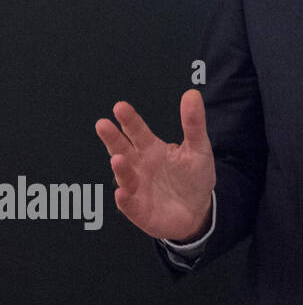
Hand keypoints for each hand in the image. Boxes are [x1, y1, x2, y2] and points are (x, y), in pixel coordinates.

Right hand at [94, 89, 215, 241]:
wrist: (198, 210)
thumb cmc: (194, 177)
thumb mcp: (198, 148)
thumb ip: (193, 123)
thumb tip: (192, 94)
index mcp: (151, 149)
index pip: (137, 131)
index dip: (129, 120)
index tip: (120, 107)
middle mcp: (138, 166)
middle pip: (122, 149)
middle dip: (112, 138)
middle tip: (103, 124)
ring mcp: (136, 187)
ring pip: (124, 176)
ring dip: (120, 168)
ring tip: (119, 159)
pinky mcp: (138, 209)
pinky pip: (128, 204)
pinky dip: (124, 198)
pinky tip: (122, 192)